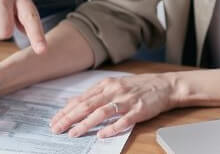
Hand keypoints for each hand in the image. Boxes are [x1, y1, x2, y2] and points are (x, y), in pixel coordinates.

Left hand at [49, 73, 177, 138]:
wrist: (165, 85)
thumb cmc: (138, 87)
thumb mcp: (114, 85)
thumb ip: (95, 94)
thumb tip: (73, 103)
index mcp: (106, 85)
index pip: (81, 99)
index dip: (66, 111)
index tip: (54, 121)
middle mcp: (114, 91)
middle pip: (87, 105)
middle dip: (69, 118)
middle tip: (56, 128)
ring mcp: (126, 100)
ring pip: (101, 112)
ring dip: (85, 123)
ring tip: (73, 133)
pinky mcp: (138, 110)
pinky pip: (123, 120)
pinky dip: (111, 128)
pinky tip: (101, 135)